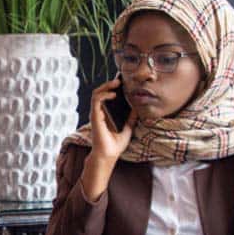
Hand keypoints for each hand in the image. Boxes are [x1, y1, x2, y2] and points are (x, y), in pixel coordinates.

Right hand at [80, 78, 138, 201]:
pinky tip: (113, 94)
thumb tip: (138, 107)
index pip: (107, 96)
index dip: (113, 88)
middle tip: (120, 80)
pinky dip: (104, 94)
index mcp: (106, 114)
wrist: (109, 154)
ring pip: (97, 93)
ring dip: (106, 86)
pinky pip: (96, 100)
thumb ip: (131, 117)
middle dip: (109, 84)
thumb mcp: (128, 127)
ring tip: (116, 83)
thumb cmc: (116, 144)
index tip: (123, 82)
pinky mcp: (95, 116)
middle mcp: (100, 112)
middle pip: (101, 92)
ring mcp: (96, 113)